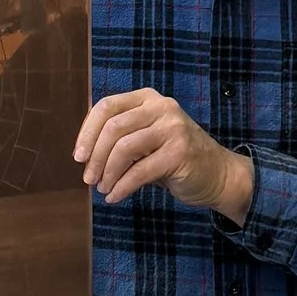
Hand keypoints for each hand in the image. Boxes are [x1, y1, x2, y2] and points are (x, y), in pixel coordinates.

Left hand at [75, 87, 253, 223]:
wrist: (218, 174)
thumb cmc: (174, 157)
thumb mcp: (145, 139)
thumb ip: (120, 138)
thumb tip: (84, 154)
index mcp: (148, 98)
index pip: (106, 106)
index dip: (87, 132)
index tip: (79, 156)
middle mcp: (162, 107)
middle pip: (113, 127)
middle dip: (95, 156)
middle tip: (88, 179)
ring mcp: (173, 128)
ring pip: (124, 148)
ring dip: (107, 173)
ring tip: (103, 188)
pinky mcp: (180, 153)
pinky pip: (140, 171)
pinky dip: (122, 187)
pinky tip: (114, 197)